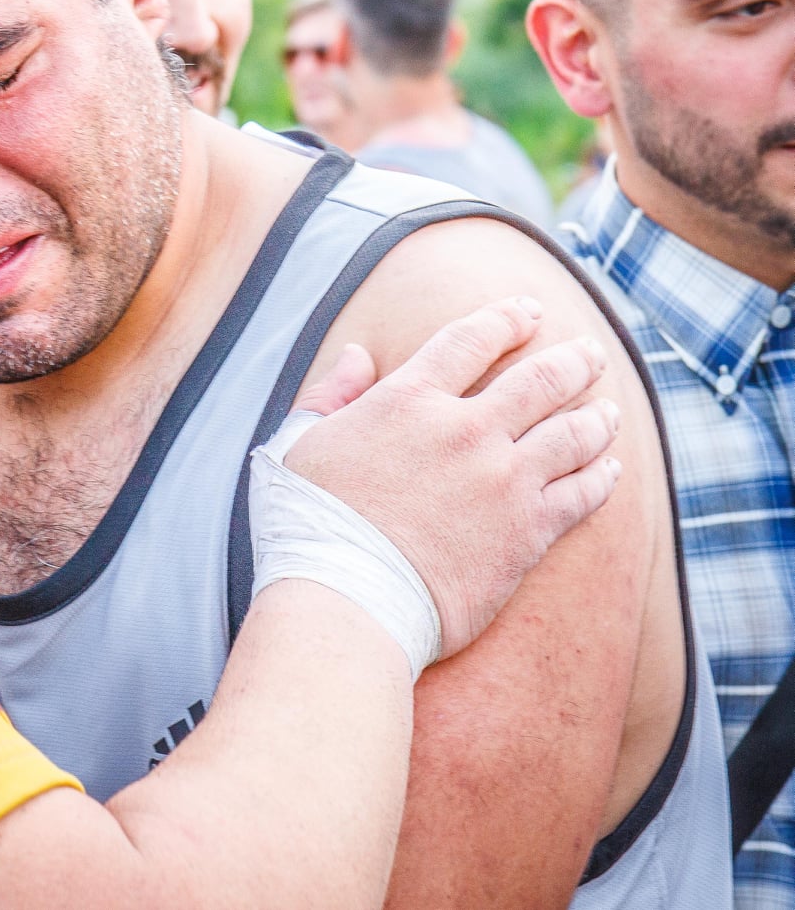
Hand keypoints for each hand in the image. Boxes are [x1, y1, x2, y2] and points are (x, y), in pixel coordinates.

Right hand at [286, 297, 620, 660]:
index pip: (470, 339)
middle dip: (572, 358)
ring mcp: (503, 480)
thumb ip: (330, 393)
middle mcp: (464, 430)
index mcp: (407, 400)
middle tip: (589, 351)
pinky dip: (601, 476)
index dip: (506, 318)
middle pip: (539, 378)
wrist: (344, 598)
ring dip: (596, 415)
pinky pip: (582, 494)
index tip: (528, 310)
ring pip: (573, 432)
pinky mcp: (527, 532)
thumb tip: (356, 353)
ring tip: (608, 409)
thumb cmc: (307, 524)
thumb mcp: (299, 444)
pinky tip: (610, 469)